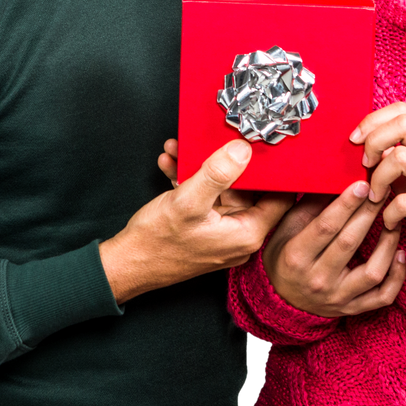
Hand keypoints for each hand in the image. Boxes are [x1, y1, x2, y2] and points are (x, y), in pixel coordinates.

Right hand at [100, 139, 293, 303]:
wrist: (126, 265)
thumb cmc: (157, 243)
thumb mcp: (189, 201)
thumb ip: (217, 173)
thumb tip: (242, 149)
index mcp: (246, 233)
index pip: (279, 198)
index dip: (275, 172)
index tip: (268, 147)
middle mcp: (239, 236)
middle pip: (247, 189)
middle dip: (227, 162)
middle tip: (215, 140)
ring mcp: (221, 233)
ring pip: (221, 190)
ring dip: (201, 168)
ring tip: (180, 149)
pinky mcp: (204, 229)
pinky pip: (205, 198)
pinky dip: (190, 180)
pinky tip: (171, 163)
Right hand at [261, 181, 405, 318]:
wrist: (281, 300)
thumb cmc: (284, 257)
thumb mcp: (285, 229)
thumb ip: (308, 206)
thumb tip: (334, 180)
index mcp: (296, 256)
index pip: (325, 226)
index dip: (346, 204)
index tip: (362, 184)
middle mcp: (317, 279)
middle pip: (350, 242)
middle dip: (369, 212)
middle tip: (383, 191)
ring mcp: (337, 297)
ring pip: (372, 272)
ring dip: (388, 243)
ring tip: (394, 221)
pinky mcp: (352, 309)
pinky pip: (383, 296)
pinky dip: (396, 276)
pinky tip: (400, 254)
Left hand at [355, 102, 405, 247]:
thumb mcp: (404, 176)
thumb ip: (387, 156)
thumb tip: (358, 142)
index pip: (402, 110)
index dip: (373, 120)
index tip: (355, 141)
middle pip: (404, 125)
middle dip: (375, 141)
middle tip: (365, 165)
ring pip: (402, 158)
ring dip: (378, 179)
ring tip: (375, 196)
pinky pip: (405, 201)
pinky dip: (389, 213)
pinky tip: (389, 221)